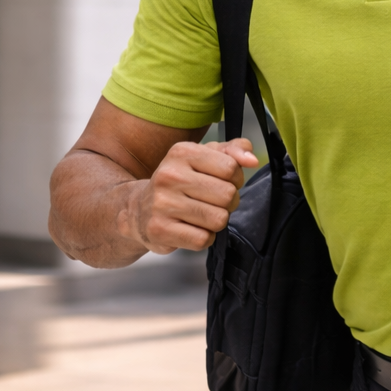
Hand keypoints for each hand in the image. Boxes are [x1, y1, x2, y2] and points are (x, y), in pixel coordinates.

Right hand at [116, 139, 256, 253]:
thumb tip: (252, 160)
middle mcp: (170, 176)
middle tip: (212, 202)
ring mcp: (162, 204)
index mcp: (182, 152)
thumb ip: (232, 151)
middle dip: (228, 202)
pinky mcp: (160, 230)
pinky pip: (203, 239)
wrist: (138, 209)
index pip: (231, 168)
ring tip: (201, 215)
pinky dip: (204, 238)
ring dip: (216, 221)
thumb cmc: (179, 182)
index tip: (223, 182)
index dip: (236, 179)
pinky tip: (191, 229)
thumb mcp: (204, 157)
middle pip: (227, 195)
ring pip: (218, 219)